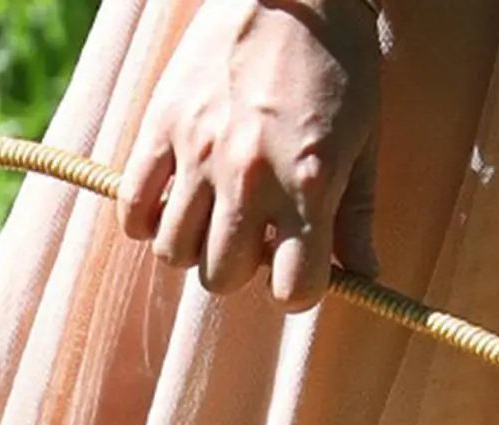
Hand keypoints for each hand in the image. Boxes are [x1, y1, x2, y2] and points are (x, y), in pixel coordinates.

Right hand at [118, 0, 380, 312]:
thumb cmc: (338, 59)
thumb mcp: (364, 139)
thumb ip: (358, 215)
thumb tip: (365, 277)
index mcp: (308, 185)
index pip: (293, 290)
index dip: (297, 288)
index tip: (299, 267)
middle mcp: (250, 177)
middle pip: (222, 278)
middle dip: (239, 268)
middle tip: (252, 234)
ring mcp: (199, 152)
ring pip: (173, 252)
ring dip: (193, 247)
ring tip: (211, 216)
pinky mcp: (162, 126)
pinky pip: (133, 208)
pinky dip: (146, 221)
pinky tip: (169, 205)